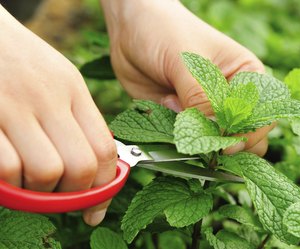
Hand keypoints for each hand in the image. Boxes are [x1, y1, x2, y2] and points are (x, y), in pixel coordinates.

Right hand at [0, 6, 116, 225]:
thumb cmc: (21, 62)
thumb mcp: (59, 79)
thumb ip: (78, 119)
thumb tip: (98, 166)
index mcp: (73, 89)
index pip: (104, 148)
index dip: (106, 186)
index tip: (97, 206)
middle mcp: (48, 98)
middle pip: (81, 166)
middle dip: (74, 195)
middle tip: (61, 197)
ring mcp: (13, 105)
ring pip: (46, 172)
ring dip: (39, 191)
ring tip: (31, 183)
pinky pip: (7, 167)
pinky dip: (10, 183)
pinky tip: (8, 175)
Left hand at [101, 0, 273, 155]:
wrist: (130, 27)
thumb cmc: (166, 30)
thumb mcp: (186, 60)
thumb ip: (201, 97)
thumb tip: (215, 132)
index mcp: (245, 76)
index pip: (260, 115)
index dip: (247, 133)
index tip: (226, 144)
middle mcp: (229, 97)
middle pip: (241, 135)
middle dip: (224, 143)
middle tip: (203, 142)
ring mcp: (206, 110)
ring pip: (213, 141)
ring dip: (197, 140)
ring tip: (177, 118)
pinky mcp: (184, 118)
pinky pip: (186, 139)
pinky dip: (175, 136)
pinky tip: (164, 109)